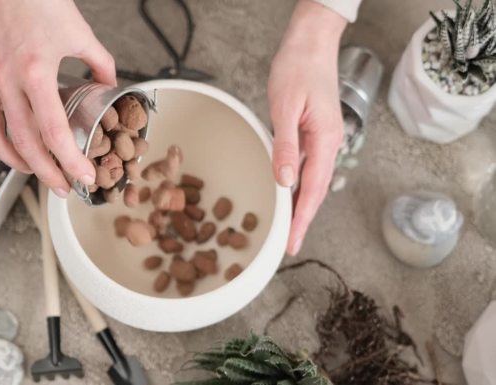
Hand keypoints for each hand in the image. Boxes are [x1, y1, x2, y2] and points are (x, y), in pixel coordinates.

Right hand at [0, 0, 115, 196]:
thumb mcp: (80, 33)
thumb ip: (100, 65)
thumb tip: (108, 87)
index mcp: (35, 72)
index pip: (54, 134)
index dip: (71, 162)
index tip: (84, 177)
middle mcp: (5, 80)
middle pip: (25, 145)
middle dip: (47, 174)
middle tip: (63, 187)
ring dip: (17, 162)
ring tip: (36, 172)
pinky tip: (13, 141)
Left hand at [267, 0, 346, 255]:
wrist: (311, 42)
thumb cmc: (298, 69)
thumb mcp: (286, 108)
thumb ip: (286, 146)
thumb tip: (285, 182)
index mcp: (325, 140)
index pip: (313, 190)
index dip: (302, 219)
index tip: (292, 243)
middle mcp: (329, 143)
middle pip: (316, 190)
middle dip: (302, 219)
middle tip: (288, 245)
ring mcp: (325, 138)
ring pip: (312, 180)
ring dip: (300, 204)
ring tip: (287, 227)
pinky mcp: (317, 132)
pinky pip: (308, 165)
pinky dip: (299, 184)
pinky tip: (289, 192)